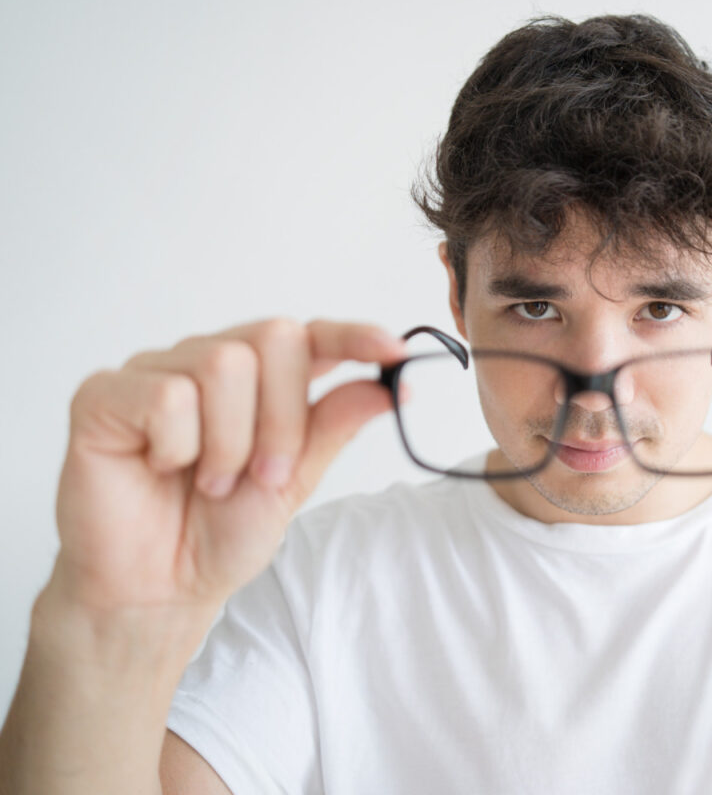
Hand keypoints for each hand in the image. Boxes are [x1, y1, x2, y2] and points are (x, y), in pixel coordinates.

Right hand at [51, 318, 407, 615]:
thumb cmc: (219, 532)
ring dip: (230, 442)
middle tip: (264, 475)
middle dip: (283, 418)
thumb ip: (334, 426)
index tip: (394, 352)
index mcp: (260, 380)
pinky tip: (162, 468)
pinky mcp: (105, 394)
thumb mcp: (294, 480)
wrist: (159, 589)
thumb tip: (394, 387)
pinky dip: (178, 446)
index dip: (353, 337)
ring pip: (223, 364)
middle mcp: (208, 362)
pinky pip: (167, 395)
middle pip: (275, 338)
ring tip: (209, 482)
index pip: (312, 335)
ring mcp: (156, 372)